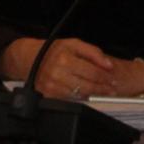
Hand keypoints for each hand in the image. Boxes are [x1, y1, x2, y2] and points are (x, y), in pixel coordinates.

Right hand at [2, 37, 118, 99]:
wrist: (30, 57)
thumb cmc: (53, 50)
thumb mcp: (73, 44)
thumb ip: (93, 52)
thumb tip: (108, 65)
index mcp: (64, 58)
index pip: (92, 72)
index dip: (106, 77)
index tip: (113, 80)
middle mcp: (58, 73)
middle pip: (88, 85)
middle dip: (103, 88)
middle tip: (111, 89)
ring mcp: (53, 85)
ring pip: (81, 94)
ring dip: (94, 94)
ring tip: (101, 91)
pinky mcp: (49, 94)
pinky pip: (71, 99)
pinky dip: (80, 97)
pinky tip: (86, 93)